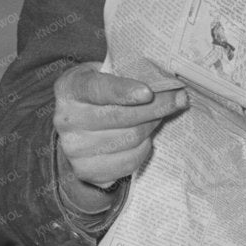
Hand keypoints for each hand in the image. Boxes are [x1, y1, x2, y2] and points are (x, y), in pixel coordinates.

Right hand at [53, 63, 188, 189]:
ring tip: (159, 116)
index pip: (98, 90)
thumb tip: (167, 83)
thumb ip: (127, 74)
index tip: (148, 92)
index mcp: (69, 89)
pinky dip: (143, 149)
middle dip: (156, 107)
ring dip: (152, 126)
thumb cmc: (98, 93)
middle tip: (178, 98)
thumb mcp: (104, 73)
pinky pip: (129, 162)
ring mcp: (74, 149)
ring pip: (130, 139)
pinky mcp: (86, 171)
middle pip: (120, 117)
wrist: (75, 126)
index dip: (123, 91)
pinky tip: (144, 138)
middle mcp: (66, 120)